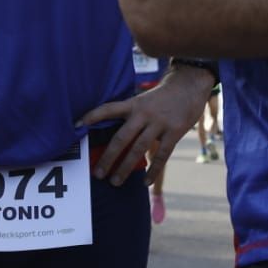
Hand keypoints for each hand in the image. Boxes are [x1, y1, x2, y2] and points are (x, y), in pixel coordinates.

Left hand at [79, 65, 211, 186]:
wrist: (190, 84)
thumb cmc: (164, 95)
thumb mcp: (145, 99)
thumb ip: (132, 115)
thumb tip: (117, 138)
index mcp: (134, 104)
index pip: (109, 109)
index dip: (93, 115)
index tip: (77, 124)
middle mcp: (144, 113)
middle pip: (122, 138)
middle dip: (108, 157)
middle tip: (97, 173)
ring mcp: (160, 123)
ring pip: (138, 149)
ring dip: (125, 167)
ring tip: (115, 181)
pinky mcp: (175, 131)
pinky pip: (162, 155)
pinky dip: (153, 171)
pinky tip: (145, 182)